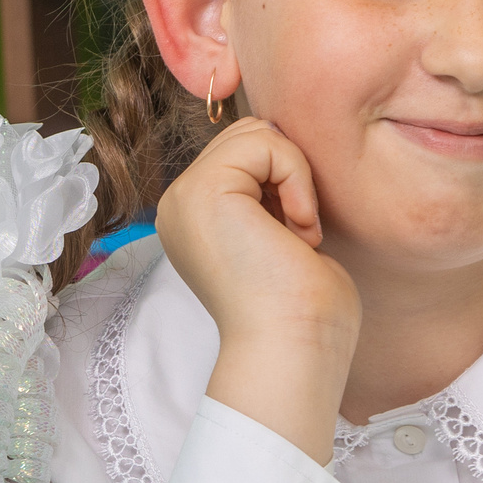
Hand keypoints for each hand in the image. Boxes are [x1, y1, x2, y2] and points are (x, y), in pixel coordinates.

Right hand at [154, 118, 359, 462]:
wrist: (293, 349)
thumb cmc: (303, 310)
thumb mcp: (278, 234)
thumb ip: (267, 191)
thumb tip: (282, 140)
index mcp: (195, 217)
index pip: (245, 153)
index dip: (284, 180)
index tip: (294, 238)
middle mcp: (180, 204)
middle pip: (248, 134)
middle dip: (288, 173)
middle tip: (297, 234)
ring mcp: (184, 196)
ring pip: (257, 133)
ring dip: (294, 177)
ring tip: (295, 233)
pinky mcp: (204, 190)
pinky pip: (266, 143)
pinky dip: (297, 179)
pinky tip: (298, 230)